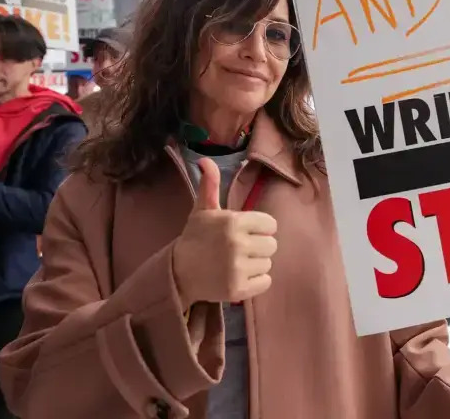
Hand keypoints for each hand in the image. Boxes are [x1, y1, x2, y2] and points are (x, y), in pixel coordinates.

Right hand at [171, 157, 277, 305]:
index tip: (245, 232)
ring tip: (237, 263)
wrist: (178, 273)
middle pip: (272, 245)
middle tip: (240, 249)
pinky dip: (256, 282)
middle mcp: (238, 244)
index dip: (260, 228)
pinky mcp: (239, 289)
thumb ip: (210, 185)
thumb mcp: (202, 210)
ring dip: (256, 264)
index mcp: (234, 222)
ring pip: (268, 263)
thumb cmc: (194, 238)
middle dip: (259, 246)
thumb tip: (205, 160)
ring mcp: (238, 268)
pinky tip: (240, 276)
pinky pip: (265, 282)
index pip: (270, 224)